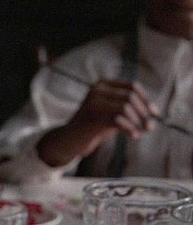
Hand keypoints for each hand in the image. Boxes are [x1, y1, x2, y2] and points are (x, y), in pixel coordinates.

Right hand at [38, 79, 157, 166]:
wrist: (70, 140)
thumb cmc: (93, 128)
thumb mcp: (113, 115)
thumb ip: (130, 112)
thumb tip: (153, 116)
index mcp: (102, 85)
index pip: (132, 86)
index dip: (146, 99)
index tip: (154, 113)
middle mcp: (97, 90)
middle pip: (131, 96)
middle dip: (143, 113)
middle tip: (149, 126)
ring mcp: (94, 102)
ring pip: (126, 107)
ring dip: (137, 122)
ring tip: (140, 132)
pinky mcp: (93, 116)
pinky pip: (120, 120)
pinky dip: (130, 129)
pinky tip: (133, 136)